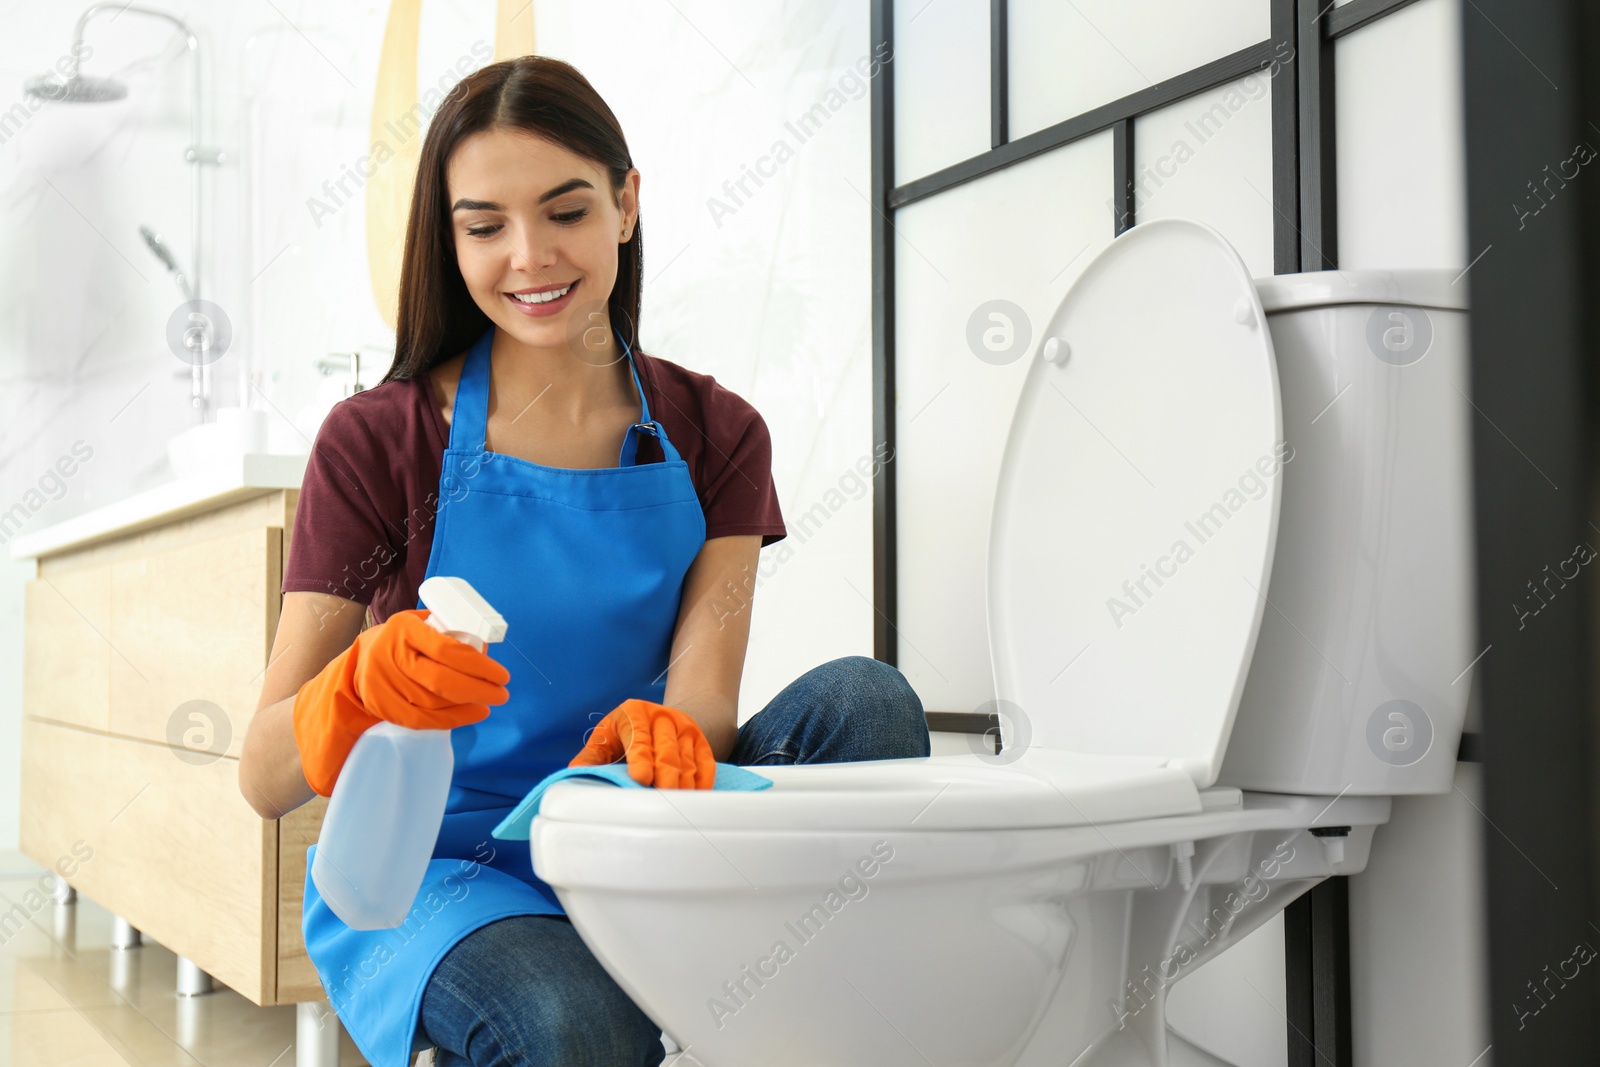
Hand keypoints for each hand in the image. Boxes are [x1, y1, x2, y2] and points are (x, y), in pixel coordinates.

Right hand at [293, 608, 510, 795]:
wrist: (358, 664)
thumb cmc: (402, 641)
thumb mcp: (418, 624)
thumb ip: (446, 630)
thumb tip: (485, 646)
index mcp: (403, 628)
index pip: (448, 650)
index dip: (479, 666)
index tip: (501, 674)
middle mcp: (389, 655)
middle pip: (441, 680)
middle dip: (479, 689)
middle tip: (502, 692)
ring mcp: (382, 683)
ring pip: (433, 702)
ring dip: (468, 705)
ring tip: (489, 701)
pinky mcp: (381, 706)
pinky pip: (422, 719)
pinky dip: (451, 719)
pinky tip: (471, 713)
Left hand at [569, 698, 716, 788]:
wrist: (658, 718)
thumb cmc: (623, 734)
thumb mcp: (604, 738)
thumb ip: (591, 757)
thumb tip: (575, 775)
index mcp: (634, 713)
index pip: (639, 737)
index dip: (640, 758)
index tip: (641, 778)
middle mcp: (662, 717)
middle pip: (667, 750)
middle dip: (665, 775)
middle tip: (662, 798)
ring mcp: (685, 728)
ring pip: (687, 760)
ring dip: (683, 784)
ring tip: (677, 806)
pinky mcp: (700, 741)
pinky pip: (706, 763)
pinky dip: (702, 782)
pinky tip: (694, 798)